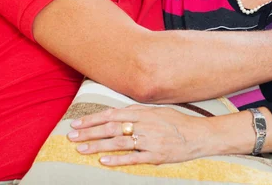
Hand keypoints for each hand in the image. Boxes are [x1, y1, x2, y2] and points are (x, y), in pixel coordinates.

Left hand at [68, 105, 212, 165]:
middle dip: (89, 133)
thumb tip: (117, 113)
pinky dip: (117, 160)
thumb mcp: (158, 111)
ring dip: (97, 146)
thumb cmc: (178, 122)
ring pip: (118, 143)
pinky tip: (103, 161)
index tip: (77, 123)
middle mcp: (144, 125)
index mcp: (143, 113)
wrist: (199, 135)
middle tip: (71, 137)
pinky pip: (133, 158)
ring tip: (80, 149)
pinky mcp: (155, 156)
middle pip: (111, 128)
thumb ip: (137, 112)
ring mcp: (149, 141)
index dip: (93, 119)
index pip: (112, 115)